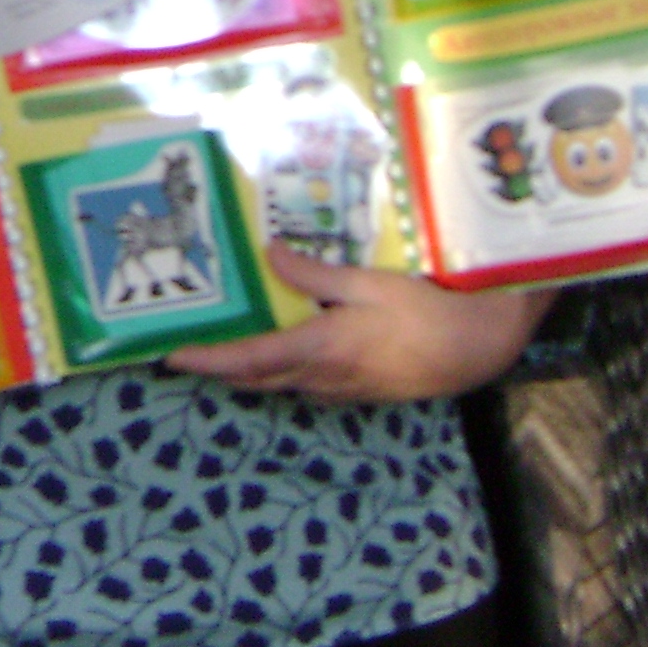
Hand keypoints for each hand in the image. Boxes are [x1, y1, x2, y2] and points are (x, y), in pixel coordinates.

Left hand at [163, 246, 547, 402]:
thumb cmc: (424, 311)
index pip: (248, 359)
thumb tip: (270, 255)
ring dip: (248, 371)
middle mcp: (321, 378)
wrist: (475, 351)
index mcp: (319, 348)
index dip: (208, 359)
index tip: (173, 356)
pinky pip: (304, 384)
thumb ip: (315, 274)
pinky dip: (279, 371)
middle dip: (218, 368)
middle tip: (186, 349)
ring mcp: (340, 390)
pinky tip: (282, 349)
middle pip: (255, 379)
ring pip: (279, 384)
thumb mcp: (369, 282)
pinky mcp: (357, 391)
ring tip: (222, 346)